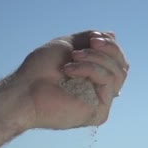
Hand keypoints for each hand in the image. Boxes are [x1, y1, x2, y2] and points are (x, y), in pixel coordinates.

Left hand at [14, 30, 128, 128]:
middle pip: (122, 66)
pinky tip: (70, 69)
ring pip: (118, 73)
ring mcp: (99, 102)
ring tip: (74, 57)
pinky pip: (108, 84)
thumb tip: (113, 34)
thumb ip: (89, 40)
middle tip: (91, 42)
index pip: (116, 60)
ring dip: (97, 58)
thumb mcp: (67, 44)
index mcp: (93, 77)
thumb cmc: (39, 70)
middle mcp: (99, 90)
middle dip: (109, 49)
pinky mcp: (99, 113)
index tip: (93, 37)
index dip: (110, 45)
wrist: (25, 90)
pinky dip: (91, 70)